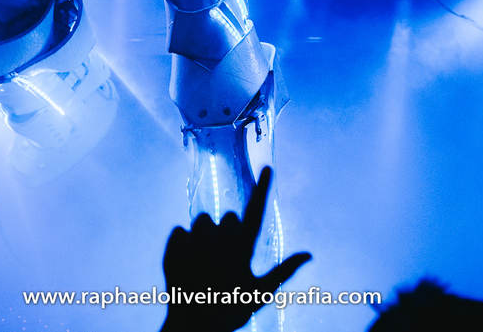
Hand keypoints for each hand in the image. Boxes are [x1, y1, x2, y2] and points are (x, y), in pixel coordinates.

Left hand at [161, 167, 310, 331]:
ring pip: (203, 220)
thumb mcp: (260, 293)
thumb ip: (284, 269)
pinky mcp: (172, 248)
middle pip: (228, 217)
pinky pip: (179, 230)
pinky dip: (183, 242)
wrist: (191, 328)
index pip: (256, 211)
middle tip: (228, 257)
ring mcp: (194, 243)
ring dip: (206, 233)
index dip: (263, 188)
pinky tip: (188, 262)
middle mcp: (218, 241)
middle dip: (230, 230)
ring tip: (207, 259)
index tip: (268, 166)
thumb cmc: (230, 310)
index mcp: (242, 249)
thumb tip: (310, 253)